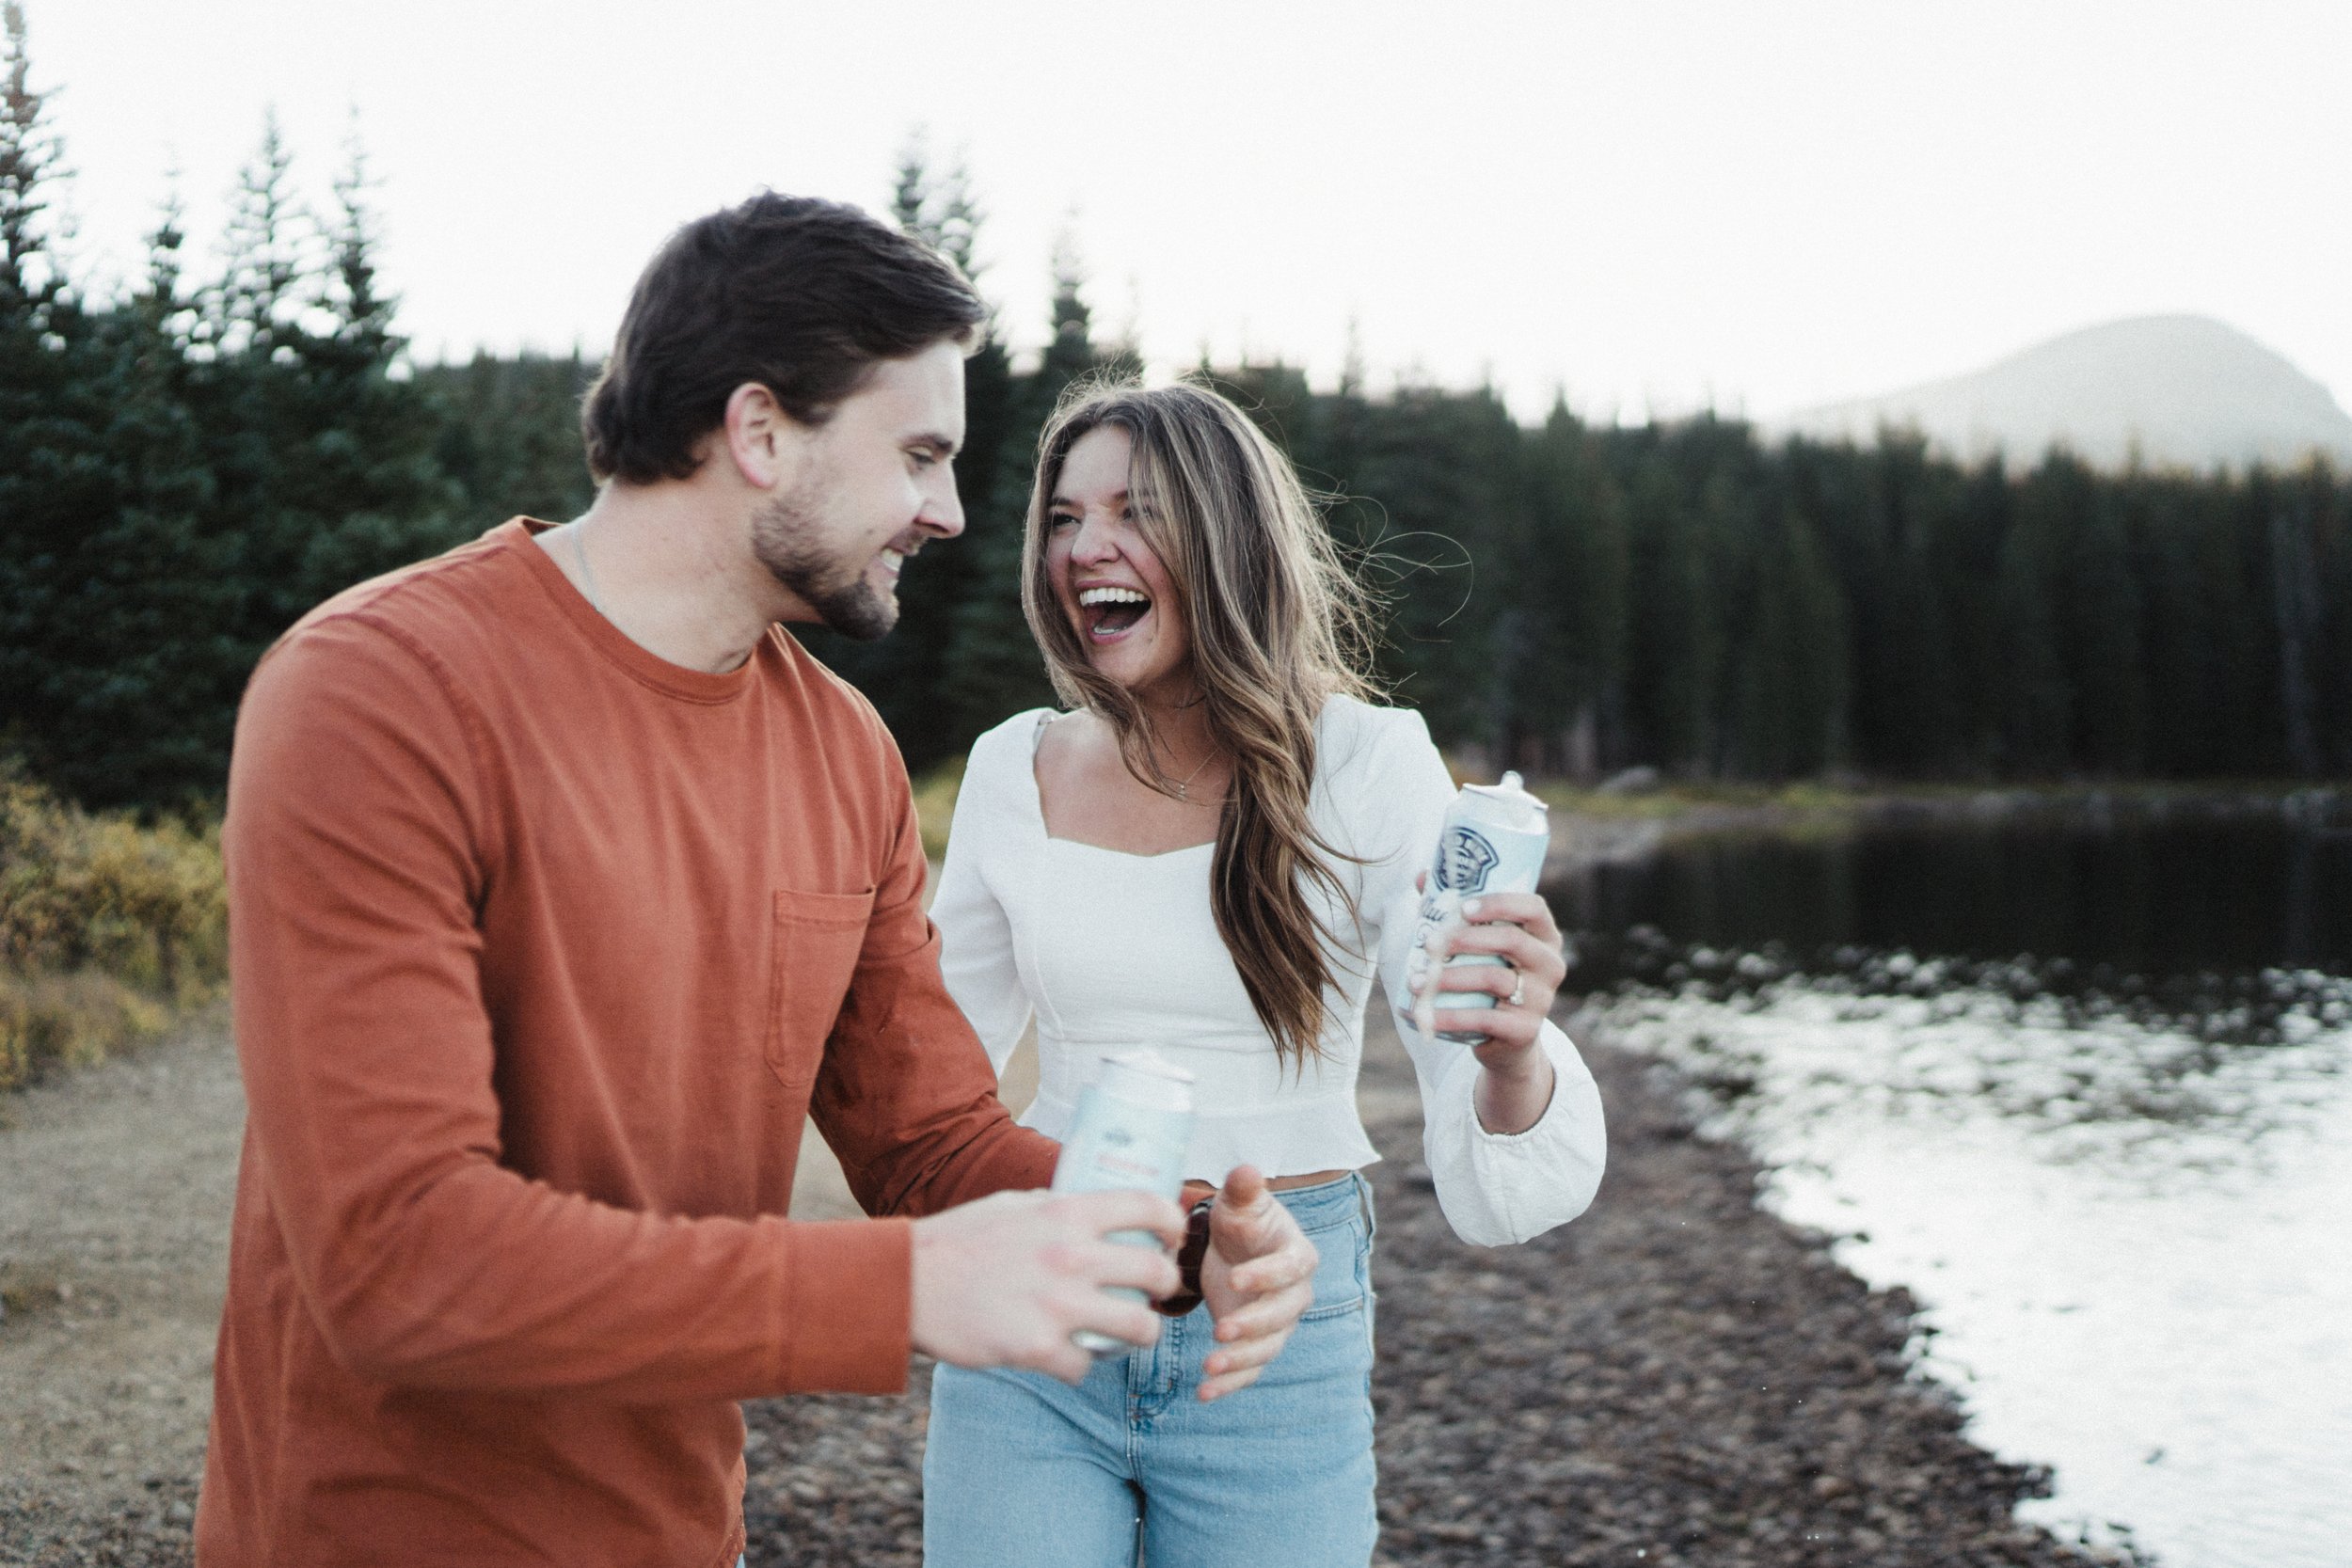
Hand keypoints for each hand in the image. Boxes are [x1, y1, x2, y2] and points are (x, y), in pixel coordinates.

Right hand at [909, 1189, 1182, 1383]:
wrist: (906, 1283)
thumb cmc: (957, 1240)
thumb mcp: (1011, 1204)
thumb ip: (1052, 1207)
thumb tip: (1083, 1209)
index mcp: (1066, 1212)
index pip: (1148, 1206)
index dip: (1174, 1222)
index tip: (1173, 1238)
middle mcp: (1070, 1255)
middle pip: (1158, 1273)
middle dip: (1166, 1287)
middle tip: (1154, 1295)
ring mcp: (1056, 1304)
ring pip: (1139, 1328)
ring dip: (1140, 1335)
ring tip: (1128, 1335)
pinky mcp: (1036, 1347)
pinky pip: (1085, 1367)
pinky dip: (1080, 1367)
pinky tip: (1068, 1359)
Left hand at [1196, 1166, 1318, 1401]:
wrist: (1235, 1249)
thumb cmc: (1240, 1221)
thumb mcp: (1239, 1203)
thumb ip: (1244, 1189)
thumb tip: (1246, 1169)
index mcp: (1297, 1255)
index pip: (1289, 1269)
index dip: (1265, 1276)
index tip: (1234, 1279)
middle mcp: (1294, 1294)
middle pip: (1282, 1315)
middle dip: (1253, 1325)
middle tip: (1220, 1329)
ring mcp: (1278, 1324)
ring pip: (1267, 1349)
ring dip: (1240, 1361)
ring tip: (1208, 1368)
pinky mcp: (1257, 1345)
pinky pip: (1250, 1370)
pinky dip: (1230, 1385)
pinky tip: (1204, 1393)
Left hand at [1426, 888, 1566, 1071]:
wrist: (1506, 1039)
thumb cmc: (1489, 976)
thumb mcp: (1479, 946)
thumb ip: (1455, 912)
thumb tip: (1422, 876)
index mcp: (1543, 936)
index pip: (1533, 908)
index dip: (1500, 903)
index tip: (1464, 907)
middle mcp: (1551, 964)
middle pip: (1512, 941)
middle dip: (1466, 939)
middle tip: (1428, 943)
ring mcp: (1542, 998)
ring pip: (1494, 978)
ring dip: (1449, 978)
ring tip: (1415, 980)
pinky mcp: (1526, 1030)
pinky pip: (1486, 1019)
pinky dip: (1452, 1016)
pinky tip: (1428, 1014)